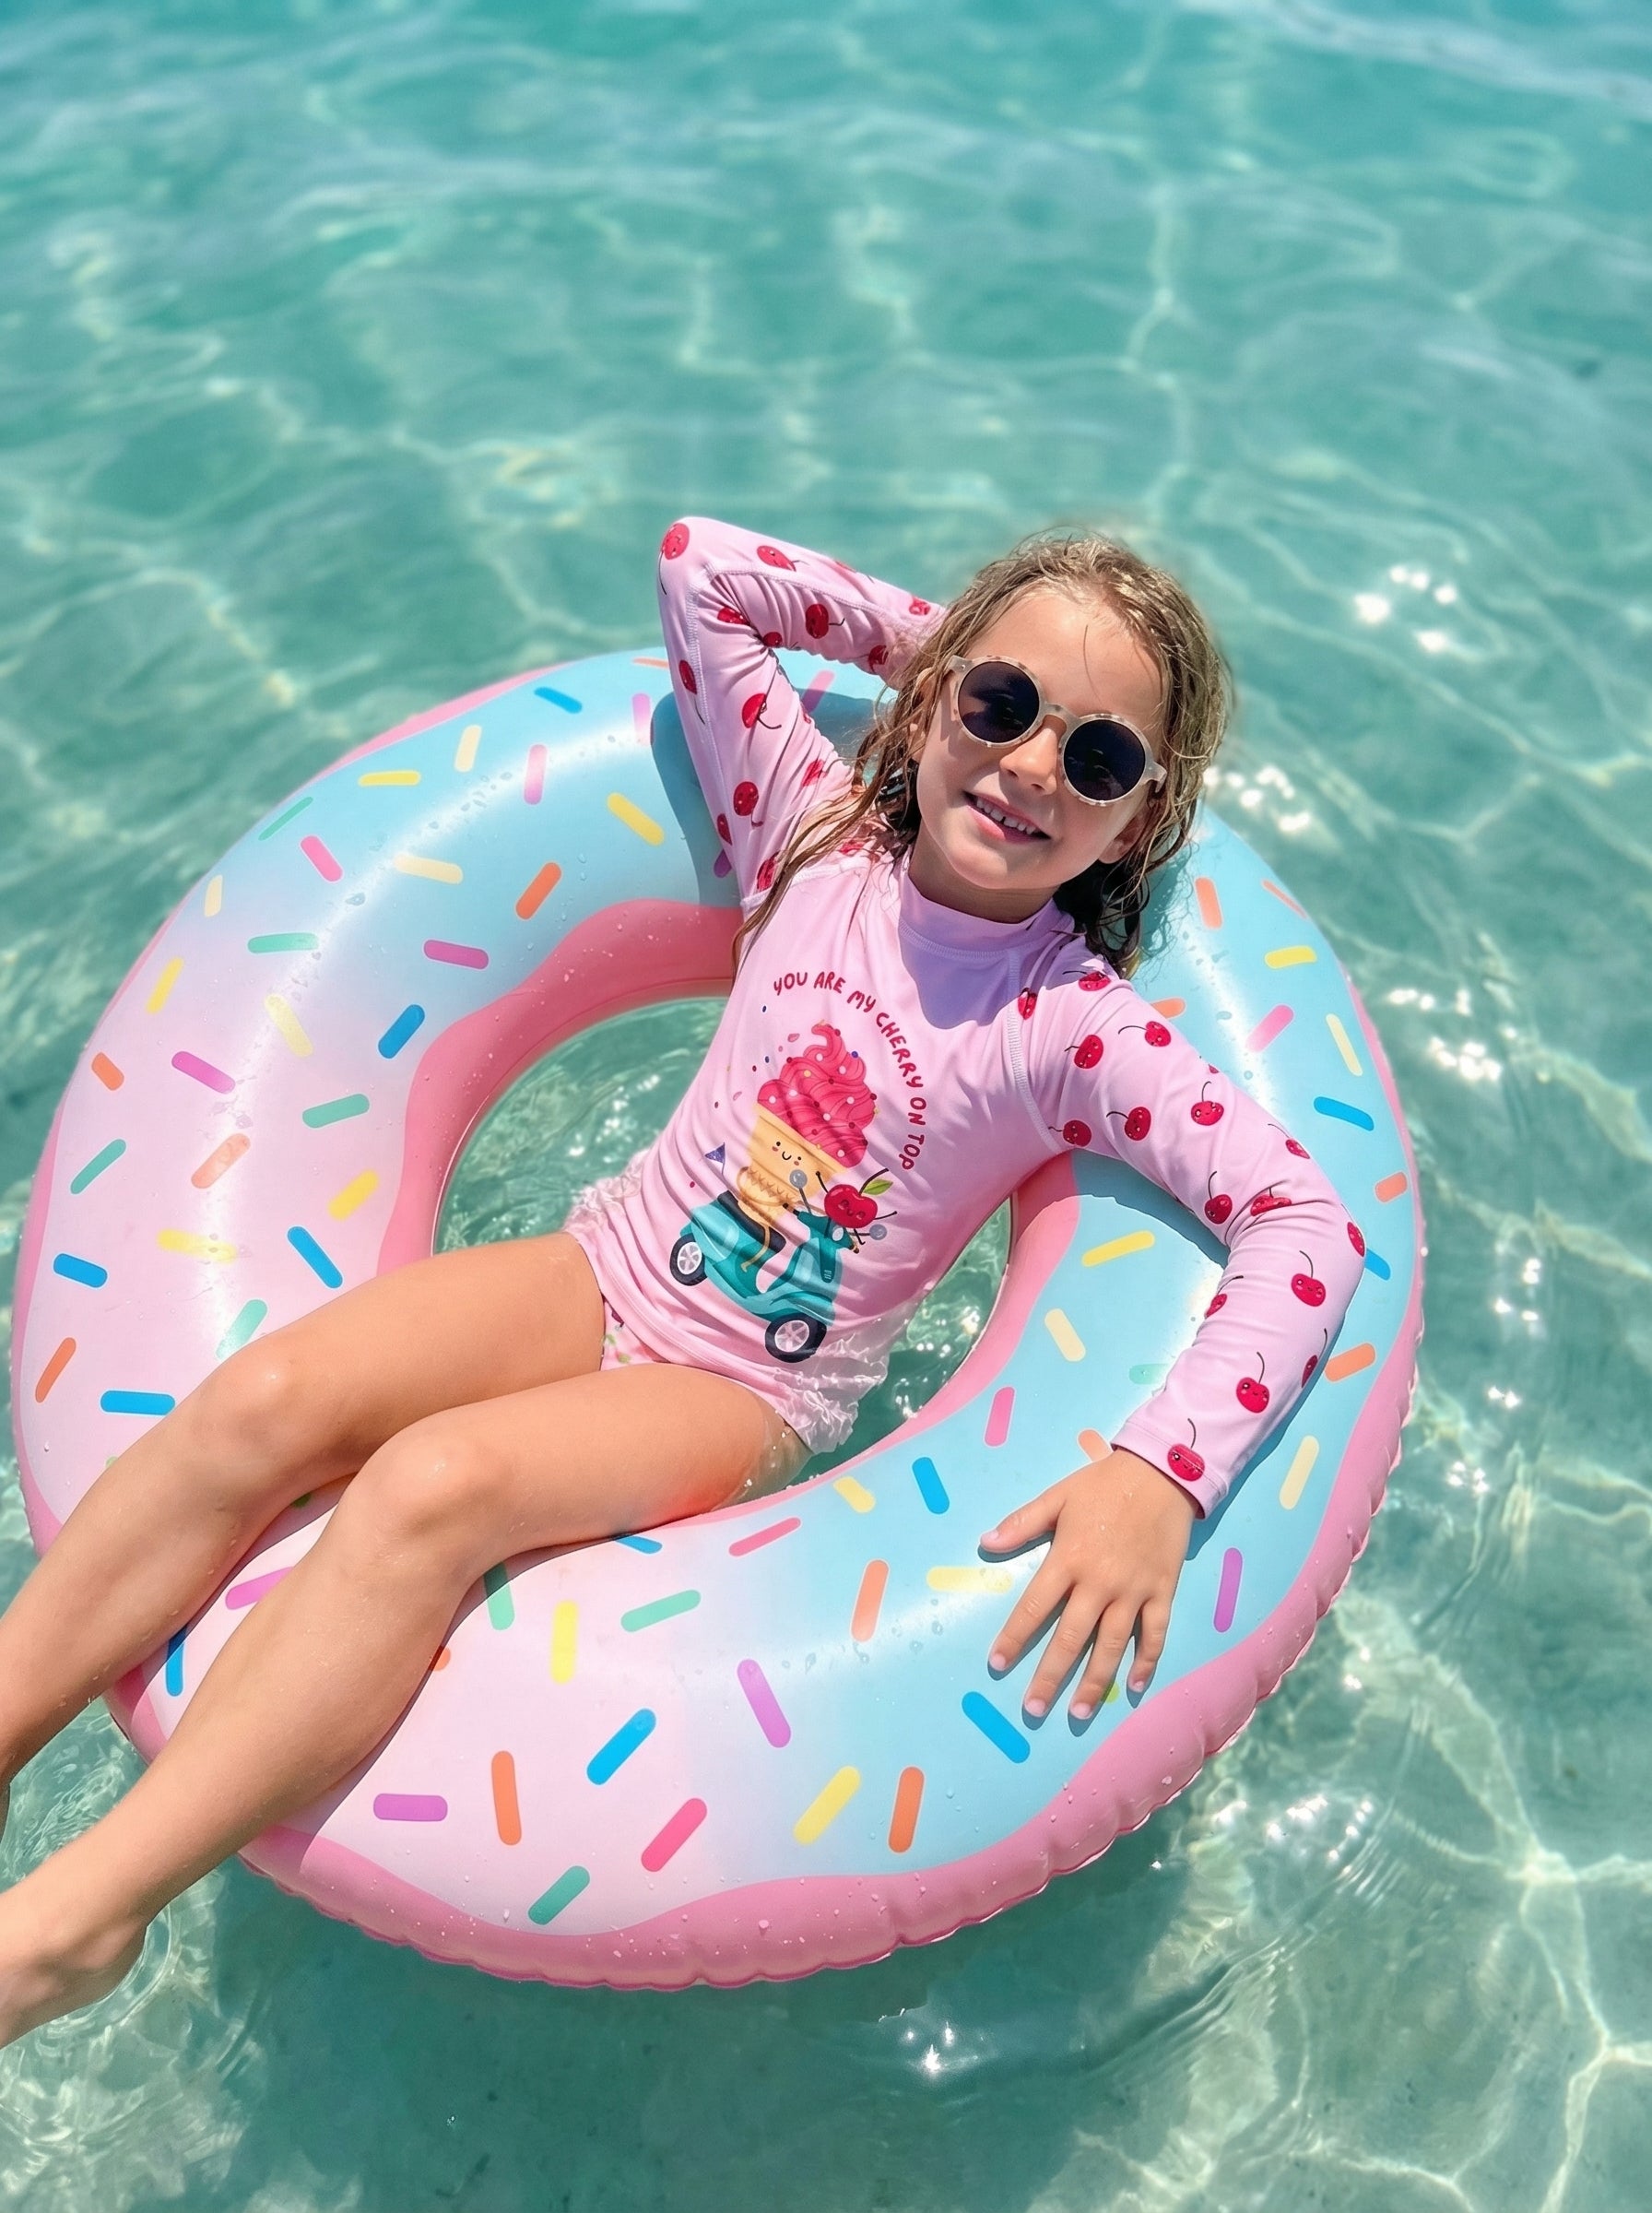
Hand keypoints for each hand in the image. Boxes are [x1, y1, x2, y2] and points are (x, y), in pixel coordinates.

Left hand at [979, 1447, 1196, 1720]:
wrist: (1163, 1474)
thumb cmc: (1104, 1485)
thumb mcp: (1058, 1496)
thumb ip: (1022, 1522)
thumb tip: (984, 1543)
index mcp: (1069, 1558)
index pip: (1035, 1607)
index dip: (1014, 1637)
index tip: (997, 1663)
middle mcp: (1100, 1583)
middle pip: (1071, 1638)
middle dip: (1050, 1677)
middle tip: (1032, 1709)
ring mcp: (1134, 1591)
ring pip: (1111, 1646)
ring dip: (1094, 1682)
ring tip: (1077, 1713)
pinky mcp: (1162, 1593)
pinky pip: (1154, 1635)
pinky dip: (1145, 1662)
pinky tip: (1133, 1687)